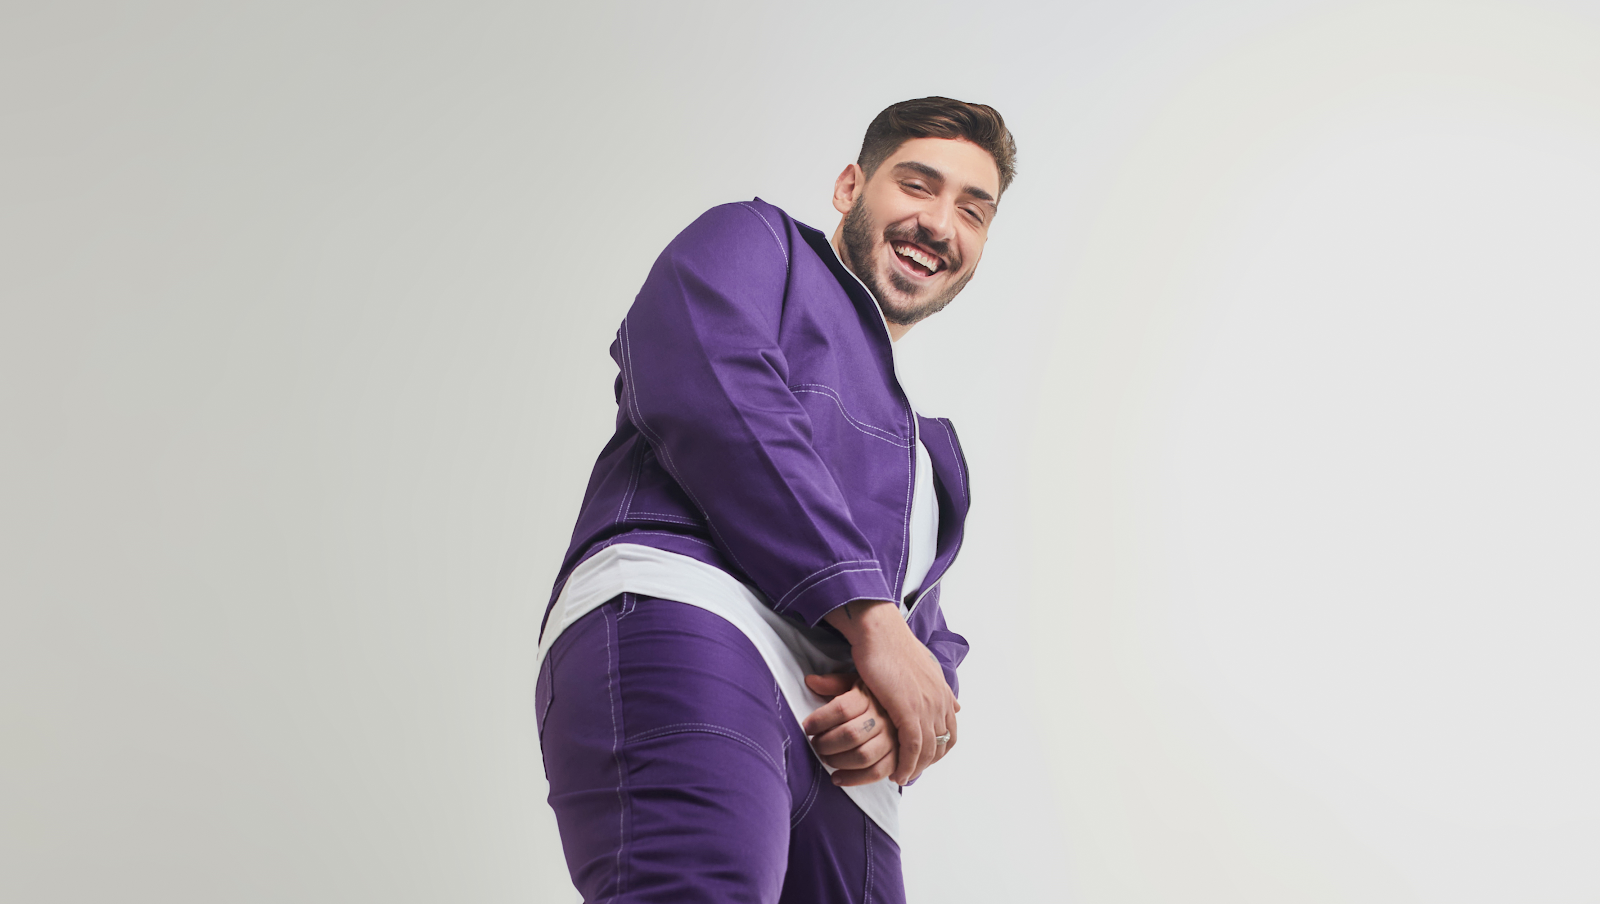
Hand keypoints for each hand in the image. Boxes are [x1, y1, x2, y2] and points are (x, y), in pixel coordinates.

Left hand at [801, 672, 896, 785]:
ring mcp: (893, 738)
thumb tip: (810, 681)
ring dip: (838, 761)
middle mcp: (884, 717)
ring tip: (825, 758)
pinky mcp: (898, 757)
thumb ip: (834, 683)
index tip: (807, 726)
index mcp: (870, 696)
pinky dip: (853, 779)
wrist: (907, 705)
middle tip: (815, 745)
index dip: (820, 719)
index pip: (841, 708)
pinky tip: (837, 777)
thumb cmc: (874, 696)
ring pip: (863, 755)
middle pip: (850, 734)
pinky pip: (876, 772)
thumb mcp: (856, 683)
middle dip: (826, 744)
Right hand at [823, 600, 959, 784]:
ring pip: (927, 750)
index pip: (950, 733)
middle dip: (927, 763)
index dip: (938, 751)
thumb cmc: (893, 647)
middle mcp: (940, 701)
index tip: (922, 760)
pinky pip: (912, 747)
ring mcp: (926, 706)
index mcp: (943, 692)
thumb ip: (939, 690)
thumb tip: (957, 706)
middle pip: (941, 745)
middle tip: (910, 773)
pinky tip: (896, 773)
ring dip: (915, 769)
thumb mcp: (925, 669)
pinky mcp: (908, 709)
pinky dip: (906, 764)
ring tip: (900, 777)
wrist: (880, 632)